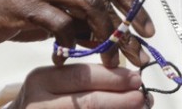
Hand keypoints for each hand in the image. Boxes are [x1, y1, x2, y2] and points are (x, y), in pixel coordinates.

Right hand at [0, 0, 153, 69]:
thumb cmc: (14, 11)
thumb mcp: (53, 12)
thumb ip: (79, 20)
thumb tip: (111, 39)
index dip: (134, 5)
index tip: (148, 30)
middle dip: (124, 27)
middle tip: (137, 52)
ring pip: (89, 7)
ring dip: (103, 36)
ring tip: (108, 59)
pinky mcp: (26, 5)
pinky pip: (60, 24)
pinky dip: (69, 43)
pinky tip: (65, 57)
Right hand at [13, 64, 147, 108]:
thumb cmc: (42, 102)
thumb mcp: (54, 84)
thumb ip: (84, 79)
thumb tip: (128, 79)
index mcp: (40, 80)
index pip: (82, 76)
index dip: (113, 78)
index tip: (136, 78)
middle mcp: (39, 103)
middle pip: (88, 102)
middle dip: (120, 99)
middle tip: (143, 97)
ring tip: (141, 108)